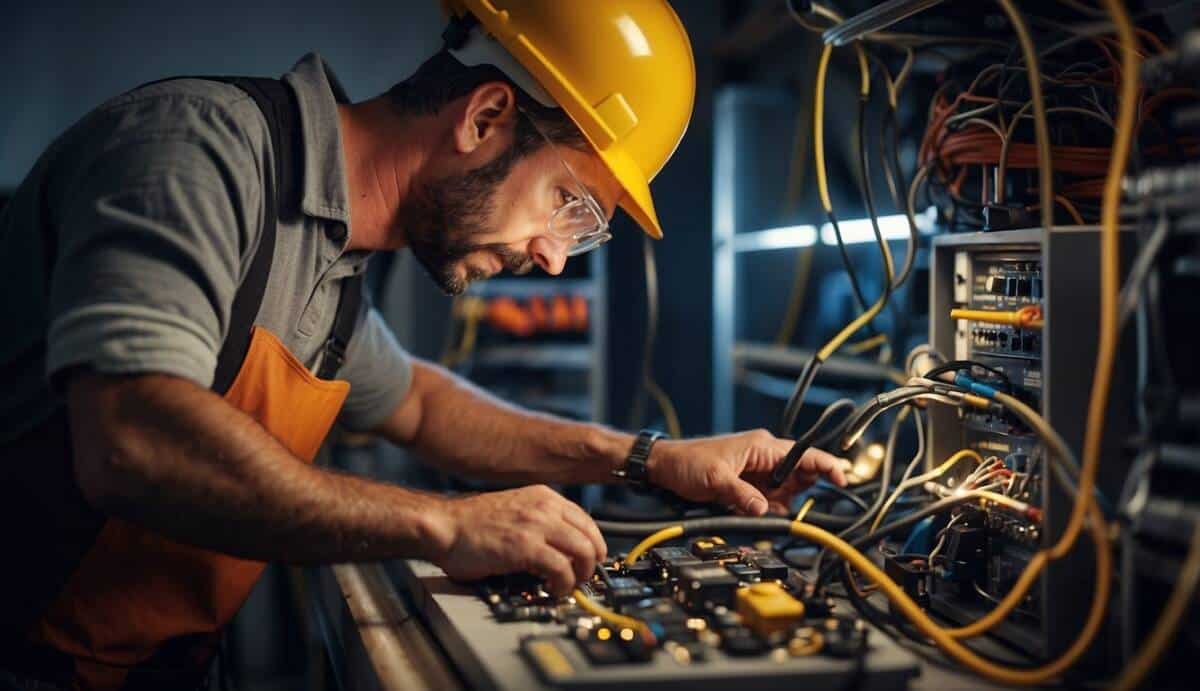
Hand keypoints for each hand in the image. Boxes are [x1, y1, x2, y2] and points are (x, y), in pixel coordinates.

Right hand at [433, 485, 606, 596]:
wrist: (445, 526)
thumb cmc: (471, 524)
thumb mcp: (515, 509)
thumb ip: (539, 520)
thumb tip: (562, 545)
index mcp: (543, 497)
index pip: (586, 520)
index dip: (593, 545)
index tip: (590, 561)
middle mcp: (544, 507)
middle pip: (590, 536)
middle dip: (591, 563)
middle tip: (580, 578)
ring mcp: (536, 525)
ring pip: (583, 551)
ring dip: (580, 575)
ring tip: (567, 585)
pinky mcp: (526, 547)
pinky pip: (562, 568)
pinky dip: (563, 584)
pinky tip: (552, 589)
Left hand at [647, 429, 849, 516]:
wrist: (665, 467)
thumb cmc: (687, 463)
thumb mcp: (716, 479)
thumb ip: (742, 496)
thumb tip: (764, 510)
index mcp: (762, 447)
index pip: (805, 455)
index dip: (827, 466)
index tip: (842, 480)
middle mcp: (765, 457)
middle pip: (799, 477)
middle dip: (792, 495)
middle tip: (770, 503)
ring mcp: (758, 472)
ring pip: (784, 493)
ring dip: (774, 505)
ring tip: (747, 505)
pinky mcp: (749, 485)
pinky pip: (768, 500)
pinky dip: (763, 509)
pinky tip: (745, 508)